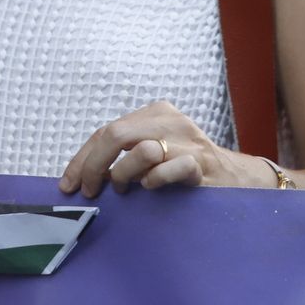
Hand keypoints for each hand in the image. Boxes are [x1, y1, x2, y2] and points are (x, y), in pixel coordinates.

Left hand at [59, 100, 256, 198]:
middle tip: (90, 192)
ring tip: (125, 189)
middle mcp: (171, 121)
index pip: (106, 130)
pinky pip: (170, 169)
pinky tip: (151, 189)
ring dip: (124, 174)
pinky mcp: (201, 163)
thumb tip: (81, 175)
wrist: (235, 180)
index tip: (69, 185)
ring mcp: (188, 141)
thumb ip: (126, 153)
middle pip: (116, 135)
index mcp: (155, 113)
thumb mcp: (155, 151)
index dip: (82, 159)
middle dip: (94, 166)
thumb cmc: (185, 169)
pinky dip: (154, 181)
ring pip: (141, 150)